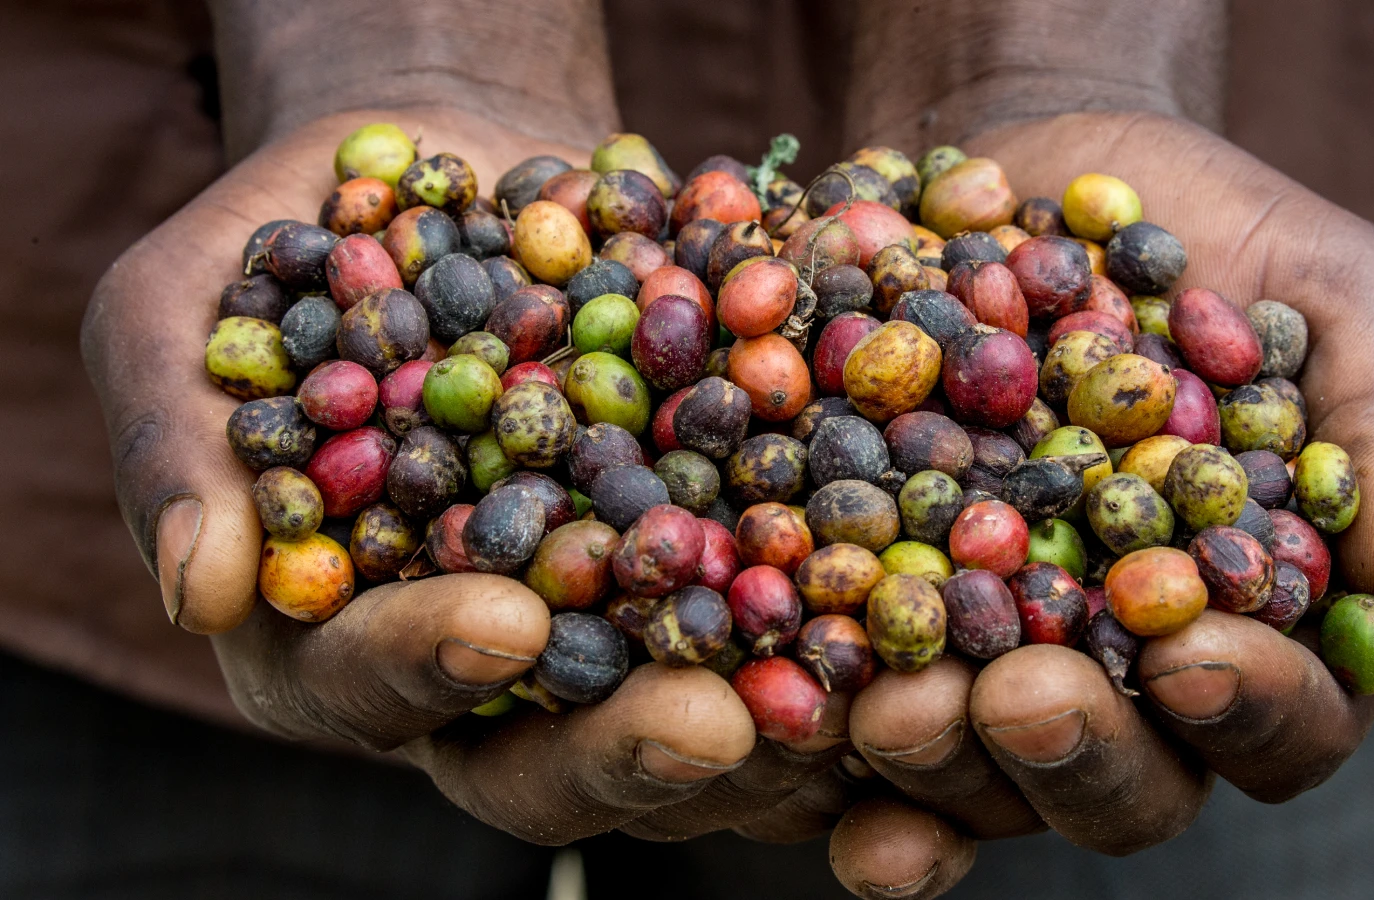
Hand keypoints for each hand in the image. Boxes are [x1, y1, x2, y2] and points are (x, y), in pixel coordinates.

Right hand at [82, 107, 854, 846]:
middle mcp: (477, 670)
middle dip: (629, 745)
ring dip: (768, 725)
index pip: (369, 685)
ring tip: (846, 698)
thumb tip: (201, 587)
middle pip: (548, 755)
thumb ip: (186, 442)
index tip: (504, 623)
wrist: (450, 176)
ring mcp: (605, 630)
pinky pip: (782, 619)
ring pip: (684, 721)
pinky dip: (847, 621)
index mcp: (334, 635)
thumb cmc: (287, 239)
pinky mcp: (709, 569)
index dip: (429, 665)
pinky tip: (914, 608)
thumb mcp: (187, 311)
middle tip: (715, 722)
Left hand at [827, 111, 1373, 896]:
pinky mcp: (878, 620)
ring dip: (936, 760)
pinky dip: (820, 737)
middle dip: (1074, 755)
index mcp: (1262, 626)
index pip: (1284, 722)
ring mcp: (997, 658)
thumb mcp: (1335, 297)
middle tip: (1021, 696)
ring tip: (890, 701)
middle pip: (1126, 786)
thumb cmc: (1212, 234)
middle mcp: (1129, 675)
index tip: (1195, 653)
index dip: (1248, 708)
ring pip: (979, 776)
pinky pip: (847, 709)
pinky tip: (788, 724)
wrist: (1041, 169)